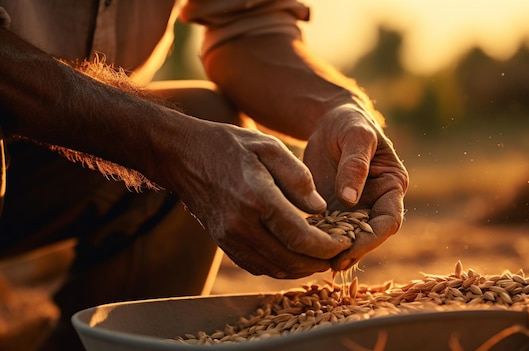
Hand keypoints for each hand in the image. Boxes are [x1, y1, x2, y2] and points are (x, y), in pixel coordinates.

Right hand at [165, 119, 352, 278]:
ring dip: (301, 268)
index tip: (345, 241)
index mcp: (257, 198)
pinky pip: (257, 266)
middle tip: (337, 253)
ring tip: (320, 257)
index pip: (301, 238)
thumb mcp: (269, 146)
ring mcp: (229, 238)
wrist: (183, 156)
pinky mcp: (223, 243)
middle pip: (290, 261)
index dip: (328, 246)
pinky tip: (294, 254)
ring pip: (274, 268)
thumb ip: (298, 177)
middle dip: (319, 262)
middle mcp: (241, 225)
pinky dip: (280, 266)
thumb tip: (319, 208)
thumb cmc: (229, 146)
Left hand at [303, 104, 408, 270]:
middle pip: (369, 237)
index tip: (352, 248)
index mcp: (392, 186)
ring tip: (314, 264)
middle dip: (352, 252)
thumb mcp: (356, 136)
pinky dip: (317, 241)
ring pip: (347, 239)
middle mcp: (376, 202)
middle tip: (331, 264)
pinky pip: (327, 230)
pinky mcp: (333, 210)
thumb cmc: (349, 123)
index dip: (373, 238)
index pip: (389, 220)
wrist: (330, 121)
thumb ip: (356, 165)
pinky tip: (301, 249)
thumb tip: (351, 200)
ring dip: (333, 253)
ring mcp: (354, 209)